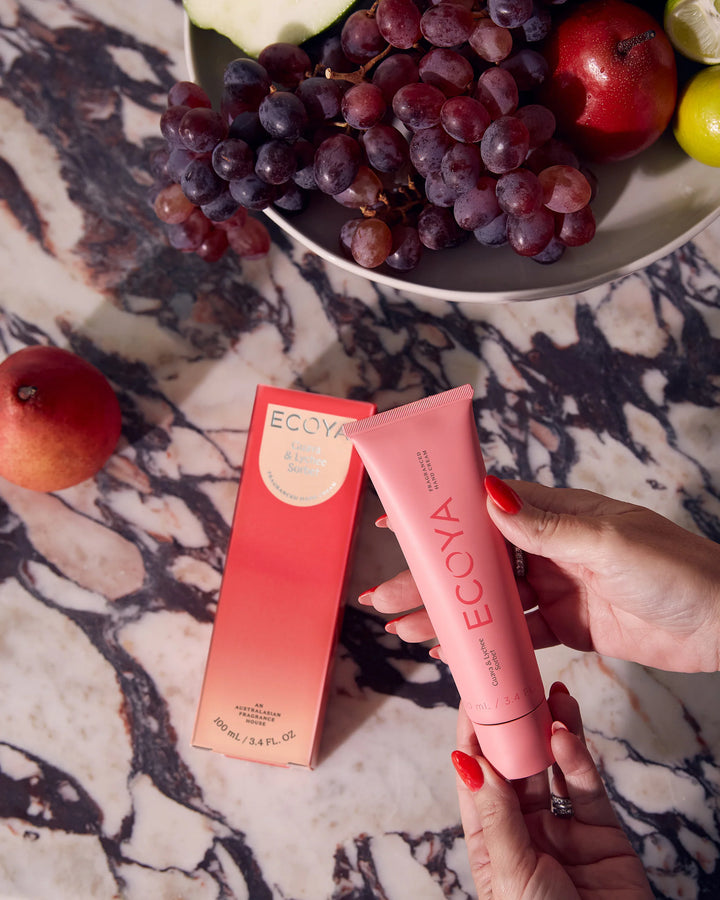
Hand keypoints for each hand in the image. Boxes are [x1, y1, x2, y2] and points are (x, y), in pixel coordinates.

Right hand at [361, 478, 719, 672]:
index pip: (483, 507)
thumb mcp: (609, 543)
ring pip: (487, 600)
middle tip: (382, 596)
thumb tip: (490, 496)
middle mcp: (548, 547)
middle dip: (428, 578)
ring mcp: (555, 587)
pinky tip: (451, 651)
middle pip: (474, 561)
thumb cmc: (676, 569)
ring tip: (401, 628)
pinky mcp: (566, 624)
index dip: (437, 516)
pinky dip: (483, 643)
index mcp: (555, 515)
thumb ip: (547, 527)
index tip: (395, 523)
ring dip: (446, 614)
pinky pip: (515, 633)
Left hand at [452, 684, 652, 899]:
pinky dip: (576, 759)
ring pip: (552, 769)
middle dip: (513, 727)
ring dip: (549, 731)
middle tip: (513, 685)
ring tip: (548, 695)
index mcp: (489, 842)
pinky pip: (585, 788)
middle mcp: (524, 831)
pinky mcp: (602, 834)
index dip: (472, 739)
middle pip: (514, 767)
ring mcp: (564, 831)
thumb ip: (495, 815)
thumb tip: (467, 762)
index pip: (476, 779)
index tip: (471, 699)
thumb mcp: (510, 873)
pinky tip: (566, 733)